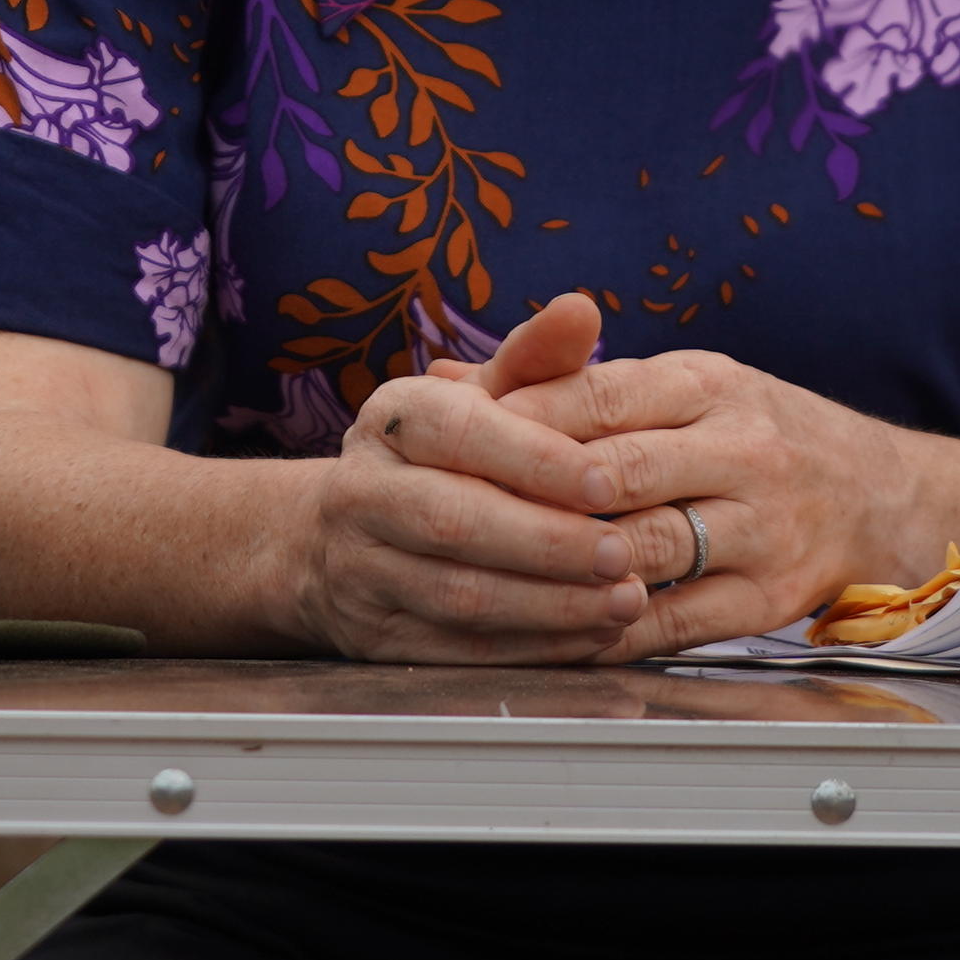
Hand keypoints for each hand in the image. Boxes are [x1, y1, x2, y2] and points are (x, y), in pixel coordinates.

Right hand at [291, 297, 657, 661]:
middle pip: (456, 522)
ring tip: (624, 601)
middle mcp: (365, 491)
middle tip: (624, 552)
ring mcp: (364, 569)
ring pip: (459, 595)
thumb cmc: (440, 455)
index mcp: (395, 419)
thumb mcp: (479, 396)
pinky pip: (459, 651)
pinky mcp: (378, 637)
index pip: (462, 435)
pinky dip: (531, 650)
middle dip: (548, 543)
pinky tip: (590, 639)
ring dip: (550, 606)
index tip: (609, 482)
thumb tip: (583, 308)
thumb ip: (536, 358)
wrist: (335, 538)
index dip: (537, 461)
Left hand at [459, 337, 959, 661]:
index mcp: (708, 384)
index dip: (518, 423)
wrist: (874, 495)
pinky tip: (549, 629)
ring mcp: (760, 528)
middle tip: (452, 516)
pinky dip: (603, 630)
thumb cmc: (750, 433)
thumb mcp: (678, 386)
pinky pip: (670, 623)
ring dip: (562, 568)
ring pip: (642, 550)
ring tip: (490, 575)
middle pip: (614, 474)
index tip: (453, 443)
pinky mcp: (766, 600)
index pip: (596, 397)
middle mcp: (742, 450)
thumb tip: (449, 383)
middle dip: (529, 498)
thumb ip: (567, 386)